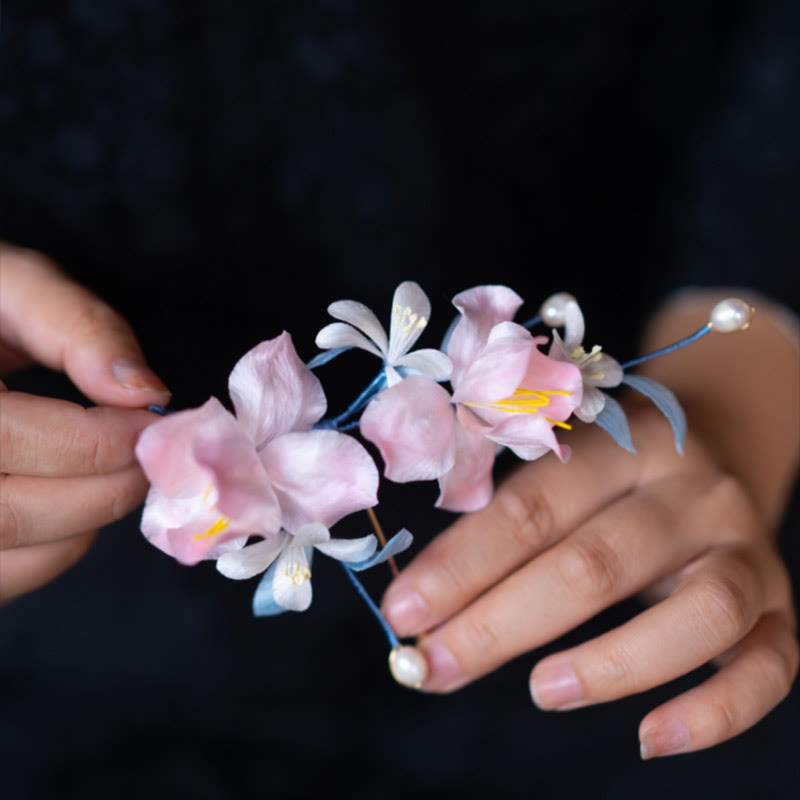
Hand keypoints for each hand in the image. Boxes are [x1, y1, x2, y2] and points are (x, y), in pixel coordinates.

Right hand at [0, 243, 169, 600]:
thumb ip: (79, 326)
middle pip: (8, 515)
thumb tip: (145, 391)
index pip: (7, 439)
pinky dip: (50, 554)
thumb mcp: (11, 285)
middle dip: (103, 489)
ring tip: (112, 476)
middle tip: (146, 457)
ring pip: (5, 560)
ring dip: (83, 526)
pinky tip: (69, 503)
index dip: (97, 440)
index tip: (150, 424)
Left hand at [381, 292, 798, 757]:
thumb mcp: (559, 471)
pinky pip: (771, 668)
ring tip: (541, 692)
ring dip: (612, 662)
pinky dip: (717, 713)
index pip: (530, 508)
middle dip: (502, 622)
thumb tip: (422, 609)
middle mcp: (690, 491)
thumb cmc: (611, 475)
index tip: (403, 614)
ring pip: (699, 613)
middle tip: (435, 667)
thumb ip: (499, 524)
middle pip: (597, 561)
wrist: (720, 445)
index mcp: (619, 445)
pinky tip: (650, 739)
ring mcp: (745, 549)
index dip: (461, 564)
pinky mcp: (782, 605)